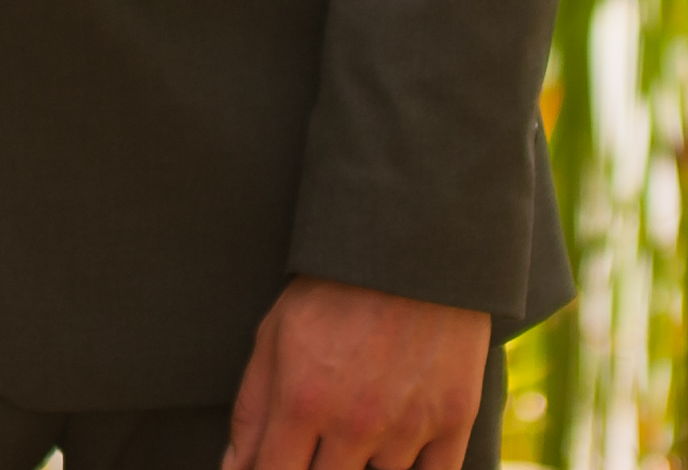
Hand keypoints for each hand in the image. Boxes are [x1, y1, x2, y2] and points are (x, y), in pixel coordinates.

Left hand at [220, 279, 489, 469]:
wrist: (411, 242)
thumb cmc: (334, 286)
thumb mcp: (274, 334)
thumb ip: (252, 410)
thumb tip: (233, 469)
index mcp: (302, 401)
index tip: (275, 466)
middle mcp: (355, 422)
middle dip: (317, 468)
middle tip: (321, 442)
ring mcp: (408, 424)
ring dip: (365, 465)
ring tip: (361, 422)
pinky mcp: (454, 418)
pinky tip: (398, 450)